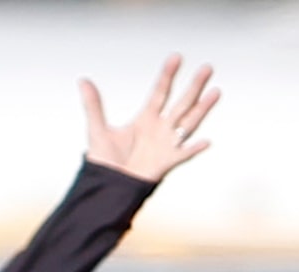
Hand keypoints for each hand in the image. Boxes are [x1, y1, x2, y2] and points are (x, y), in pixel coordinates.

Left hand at [83, 56, 217, 182]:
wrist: (108, 186)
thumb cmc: (105, 160)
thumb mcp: (97, 129)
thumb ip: (93, 105)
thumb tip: (82, 81)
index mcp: (145, 118)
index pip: (160, 92)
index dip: (168, 75)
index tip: (176, 57)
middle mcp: (160, 128)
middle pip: (182, 103)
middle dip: (194, 86)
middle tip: (207, 68)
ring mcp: (166, 144)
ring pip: (189, 123)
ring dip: (202, 109)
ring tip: (215, 92)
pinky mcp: (166, 162)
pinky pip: (182, 154)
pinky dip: (193, 149)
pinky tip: (205, 142)